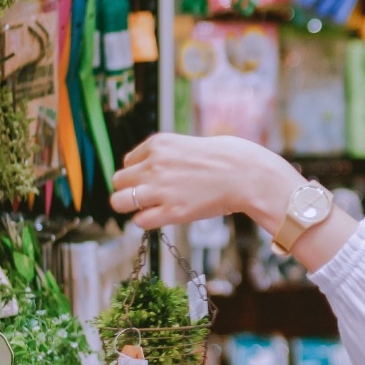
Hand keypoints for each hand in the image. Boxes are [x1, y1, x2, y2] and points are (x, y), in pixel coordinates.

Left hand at [110, 133, 303, 229]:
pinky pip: (140, 221)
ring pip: (119, 201)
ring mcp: (161, 189)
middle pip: (117, 180)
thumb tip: (151, 169)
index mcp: (158, 144)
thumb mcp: (188, 144)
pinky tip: (162, 216)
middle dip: (129, 189)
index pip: (128, 162)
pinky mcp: (172, 211)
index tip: (154, 180)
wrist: (246, 175)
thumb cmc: (226, 158)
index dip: (139, 173)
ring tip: (148, 207)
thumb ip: (166, 155)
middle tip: (148, 196)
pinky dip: (146, 221)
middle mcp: (154, 165)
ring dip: (130, 206)